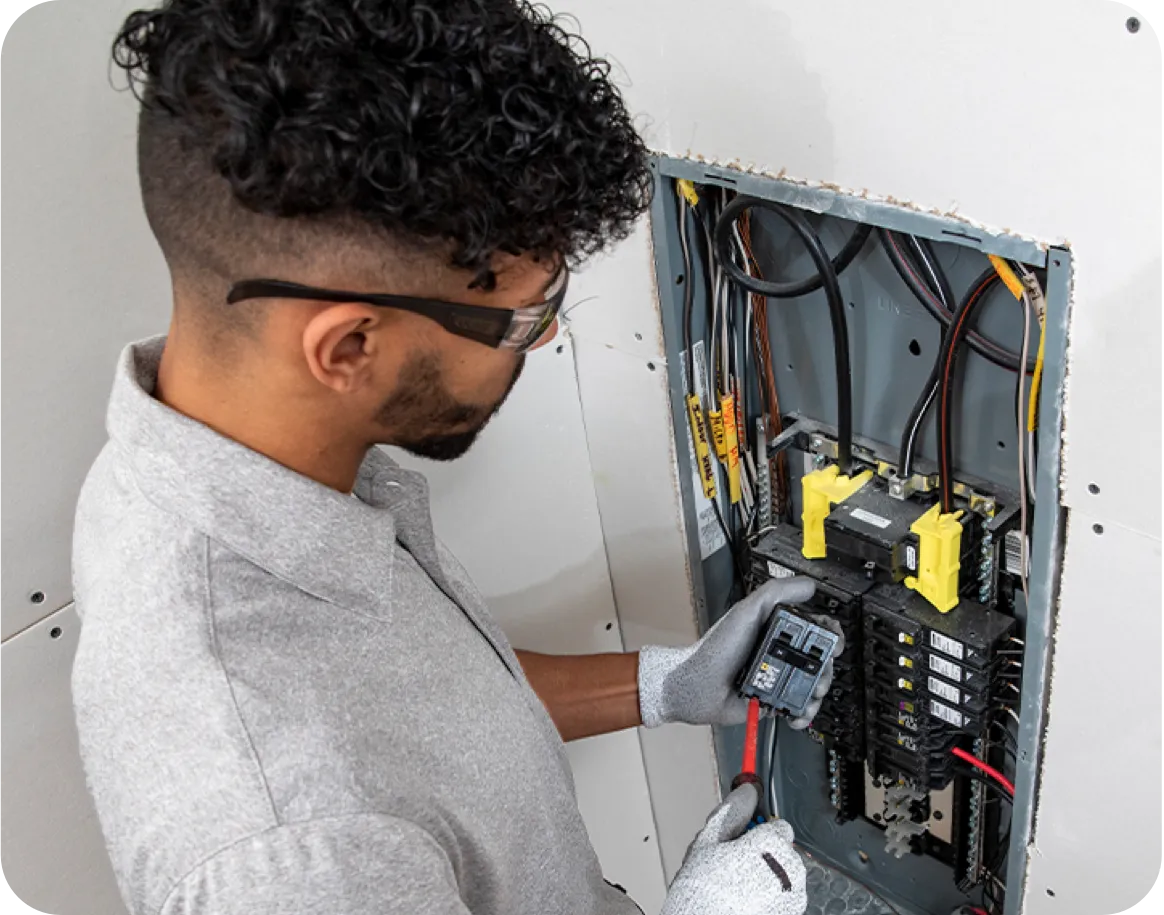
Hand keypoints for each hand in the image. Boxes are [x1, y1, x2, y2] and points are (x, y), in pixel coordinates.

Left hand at [639, 578, 840, 728]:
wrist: (698, 687)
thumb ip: (776, 593)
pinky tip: (799, 711)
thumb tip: (808, 585)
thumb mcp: (747, 610)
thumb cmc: (715, 648)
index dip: (828, 635)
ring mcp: (776, 677)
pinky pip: (797, 706)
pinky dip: (804, 711)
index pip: (813, 628)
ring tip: (810, 693)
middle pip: (819, 658)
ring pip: (812, 684)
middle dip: (826, 667)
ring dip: (817, 691)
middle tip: (820, 672)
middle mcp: (779, 652)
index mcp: (775, 629)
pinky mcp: (772, 699)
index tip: (833, 642)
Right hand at [661, 783, 806, 914]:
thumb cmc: (701, 888)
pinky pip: (786, 894)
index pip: (778, 826)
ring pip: (786, 872)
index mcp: (771, 844)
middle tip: (735, 864)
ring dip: (769, 874)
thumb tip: (746, 791)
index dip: (757, 832)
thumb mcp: (709, 841)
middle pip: (783, 849)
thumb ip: (732, 811)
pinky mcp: (792, 912)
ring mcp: (793, 894)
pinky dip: (772, 895)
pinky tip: (747, 899)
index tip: (743, 840)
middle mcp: (788, 867)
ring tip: (740, 885)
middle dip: (764, 853)